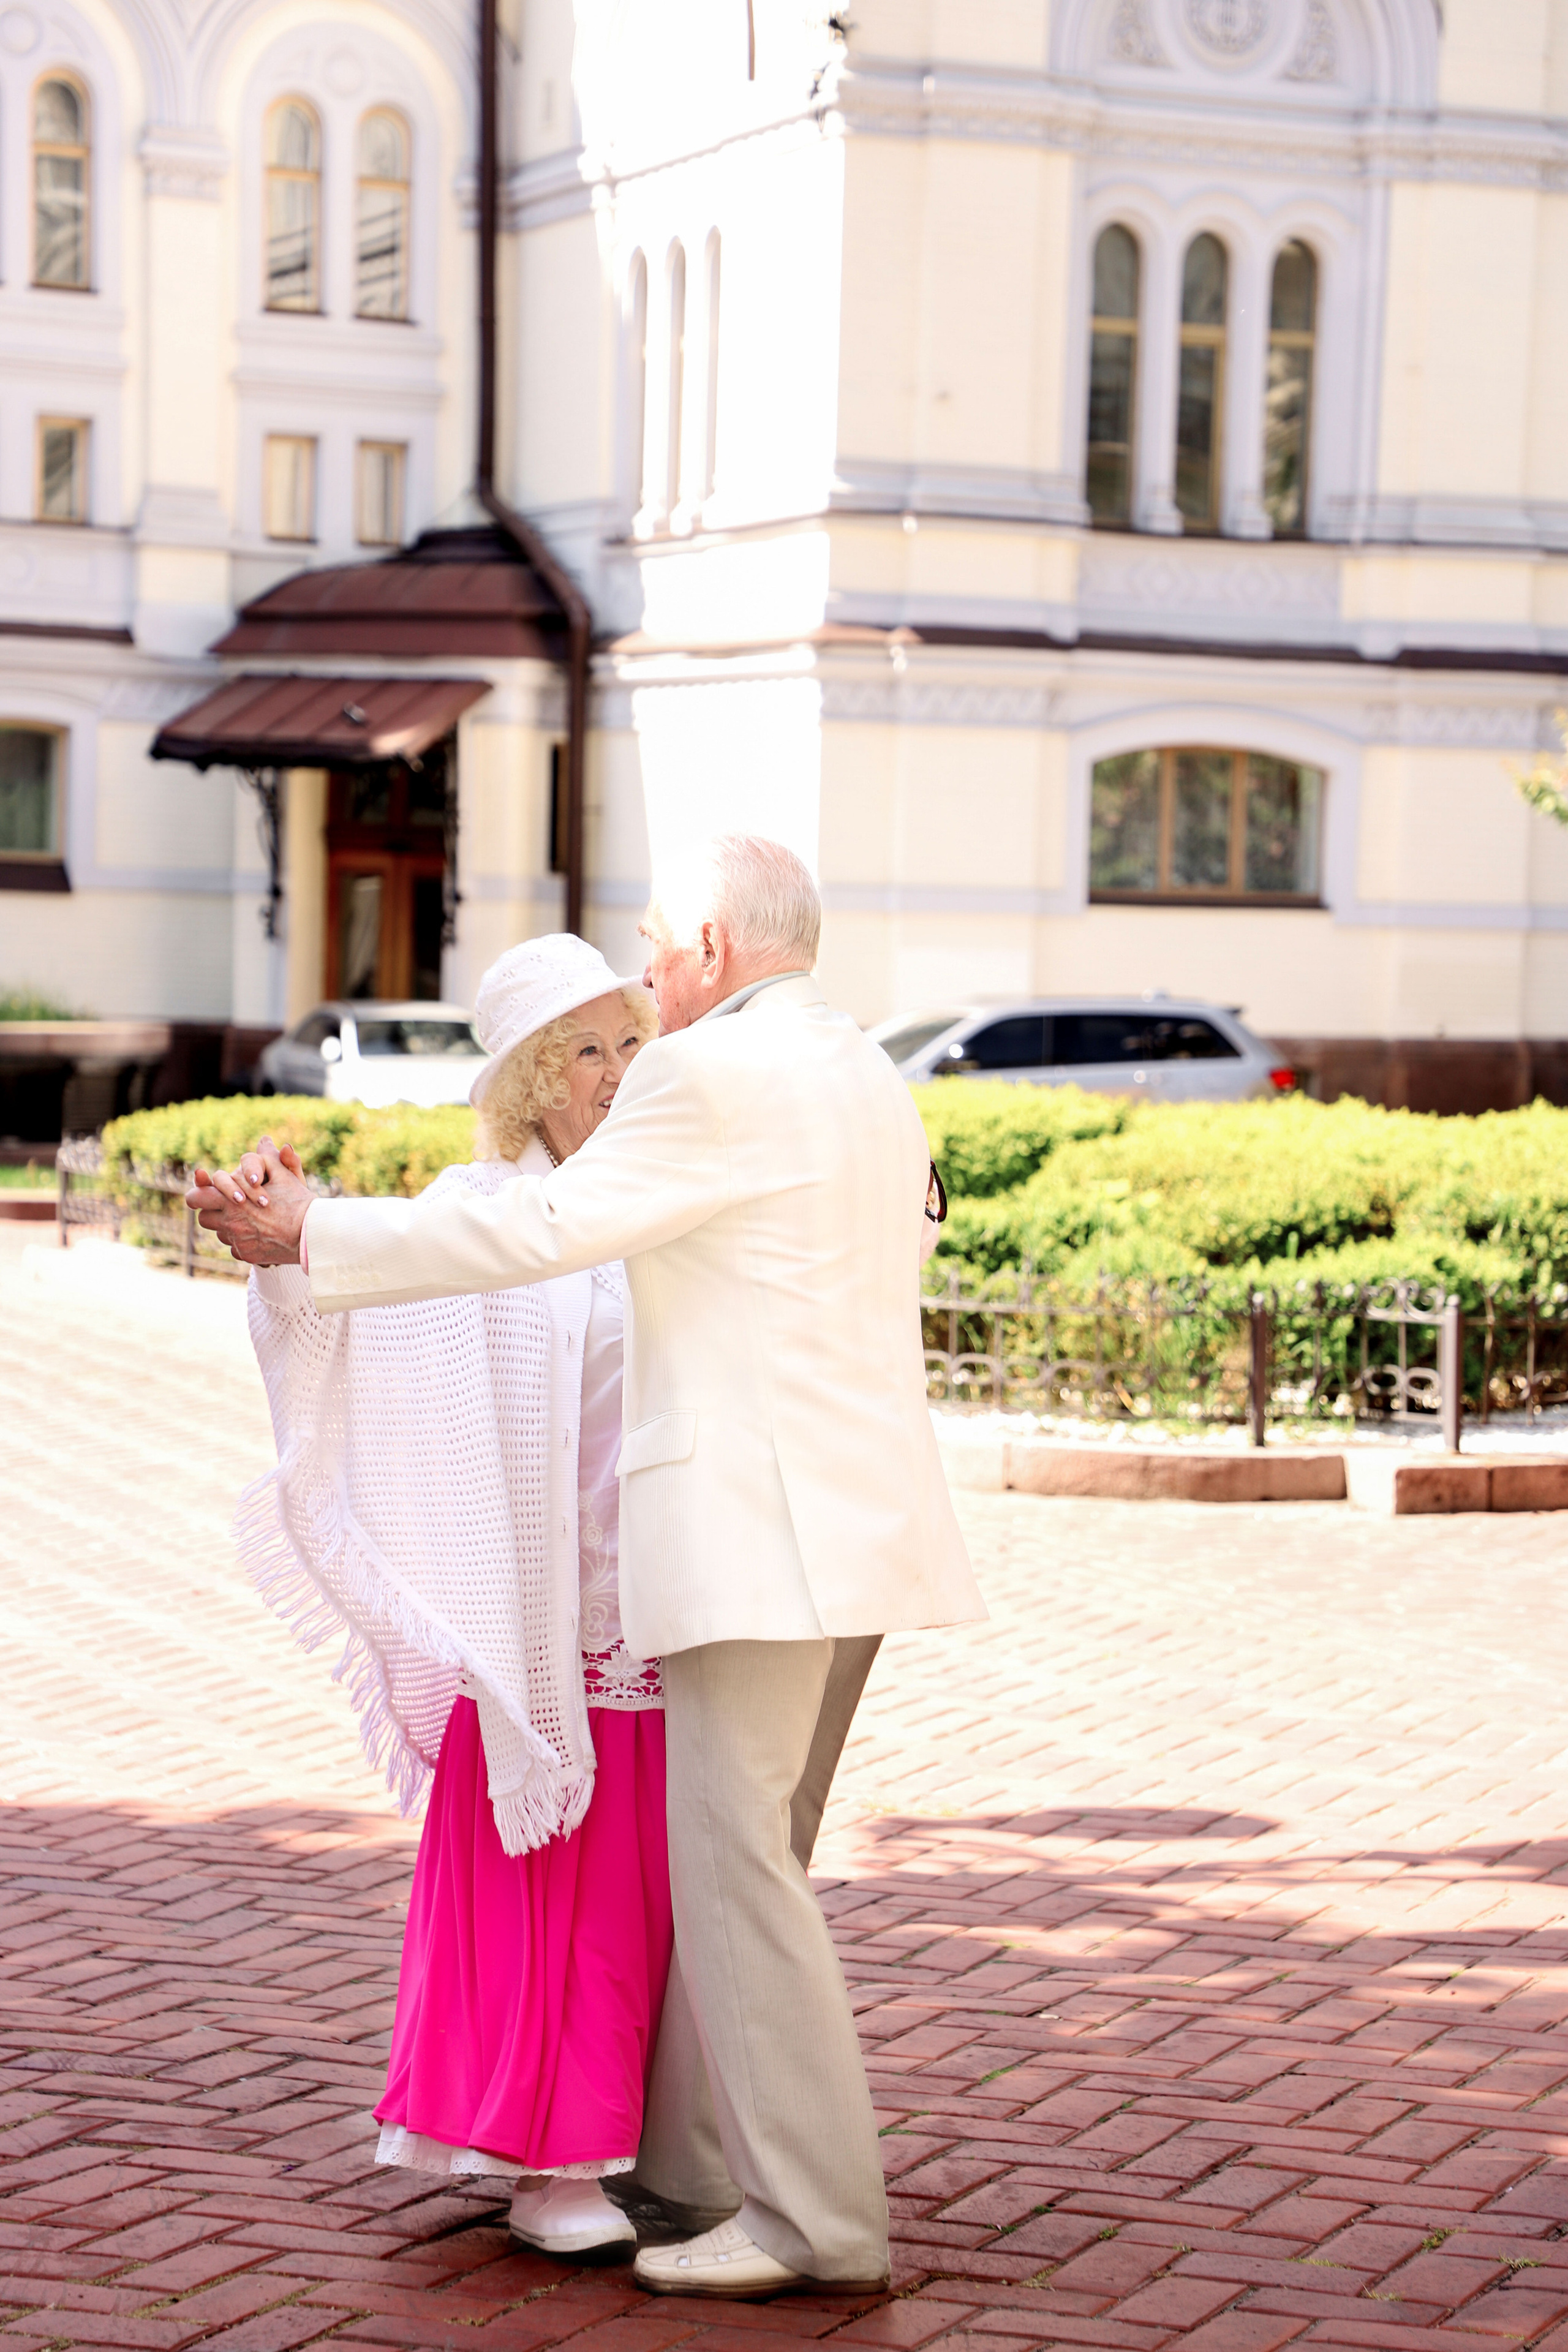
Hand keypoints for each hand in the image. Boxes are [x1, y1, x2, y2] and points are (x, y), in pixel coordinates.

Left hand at [184, 1135, 311, 1265]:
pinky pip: (235, 1248)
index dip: (198, 1193)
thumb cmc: (297, 1202)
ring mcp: (237, 1242)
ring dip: (227, 1225)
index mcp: (231, 1200)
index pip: (197, 1197)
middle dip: (212, 1210)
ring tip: (247, 1218)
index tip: (203, 1191)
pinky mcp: (247, 1255)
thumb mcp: (284, 1175)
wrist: (311, 1235)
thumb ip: (268, 1158)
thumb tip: (265, 1140)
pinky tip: (259, 1234)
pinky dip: (242, 1241)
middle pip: (204, 1218)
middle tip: (227, 1205)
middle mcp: (229, 1223)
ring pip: (220, 1233)